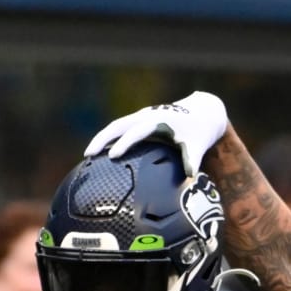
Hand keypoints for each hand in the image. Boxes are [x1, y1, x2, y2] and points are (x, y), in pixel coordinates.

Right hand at [83, 92, 227, 175]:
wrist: (202, 112)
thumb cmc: (199, 131)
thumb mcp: (197, 145)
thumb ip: (192, 160)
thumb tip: (190, 179)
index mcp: (159, 120)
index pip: (137, 131)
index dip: (125, 143)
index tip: (113, 156)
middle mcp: (146, 116)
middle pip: (118, 125)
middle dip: (102, 139)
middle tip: (88, 155)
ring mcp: (141, 116)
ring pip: (116, 125)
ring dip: (101, 138)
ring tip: (88, 155)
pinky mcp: (140, 120)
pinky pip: (120, 128)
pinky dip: (109, 137)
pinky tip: (101, 152)